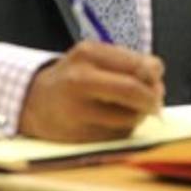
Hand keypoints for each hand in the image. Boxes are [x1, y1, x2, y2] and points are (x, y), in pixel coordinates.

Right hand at [18, 41, 164, 141]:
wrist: (33, 101)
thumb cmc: (75, 76)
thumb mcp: (97, 58)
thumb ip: (129, 63)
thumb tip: (157, 81)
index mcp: (88, 54)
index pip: (136, 66)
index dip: (154, 76)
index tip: (157, 81)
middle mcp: (79, 80)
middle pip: (131, 91)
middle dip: (151, 98)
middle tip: (155, 103)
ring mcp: (76, 111)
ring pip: (128, 117)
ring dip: (139, 117)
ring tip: (130, 111)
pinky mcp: (77, 136)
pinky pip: (116, 136)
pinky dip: (123, 130)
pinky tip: (112, 122)